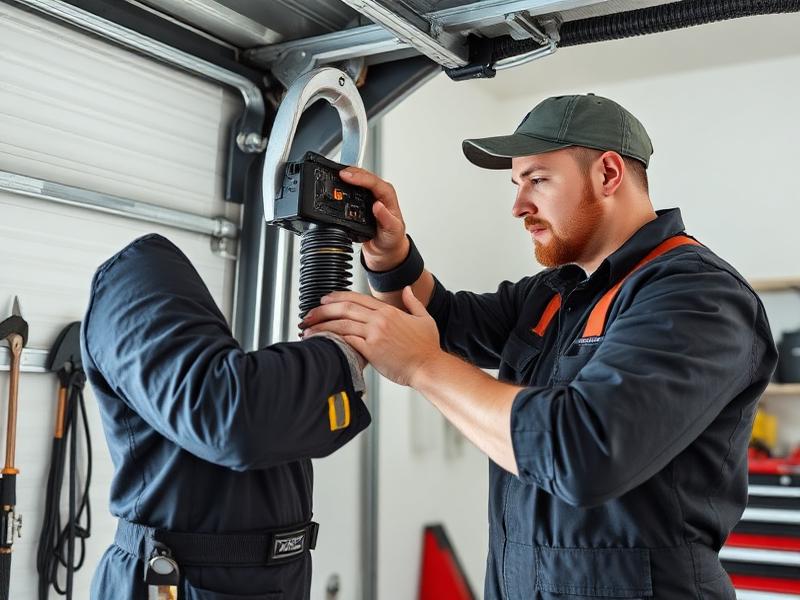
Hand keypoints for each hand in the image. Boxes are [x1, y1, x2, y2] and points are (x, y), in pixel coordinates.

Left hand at [301, 287, 440, 387]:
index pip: (357, 298)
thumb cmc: (427, 347)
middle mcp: (379, 319)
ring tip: (307, 330)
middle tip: (309, 314)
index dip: (337, 297)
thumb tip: (407, 289)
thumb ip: (413, 302)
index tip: (325, 300)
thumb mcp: (424, 318)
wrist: (429, 367)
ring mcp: (374, 334)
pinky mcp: (371, 350)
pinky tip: (322, 342)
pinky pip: (347, 340)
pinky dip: (332, 339)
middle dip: (323, 309)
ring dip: (321, 325)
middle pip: (344, 308)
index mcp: (389, 311)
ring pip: (342, 324)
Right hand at [339, 167, 408, 270]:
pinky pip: (353, 188)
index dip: (360, 178)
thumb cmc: (391, 238)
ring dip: (348, 176)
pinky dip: (345, 184)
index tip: (347, 177)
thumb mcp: (392, 230)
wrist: (385, 248)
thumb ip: (386, 218)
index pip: (374, 182)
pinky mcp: (362, 201)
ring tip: (336, 175)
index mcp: (388, 197)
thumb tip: (378, 206)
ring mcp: (370, 196)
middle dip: (352, 172)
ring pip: (359, 179)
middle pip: (365, 176)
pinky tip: (338, 184)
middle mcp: (379, 194)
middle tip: (338, 173)